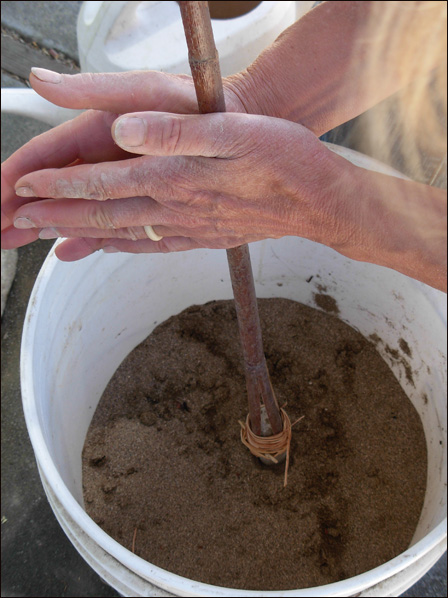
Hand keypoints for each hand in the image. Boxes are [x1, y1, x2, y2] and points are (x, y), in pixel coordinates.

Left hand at [4, 104, 341, 260]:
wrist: (318, 201)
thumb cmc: (282, 160)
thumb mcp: (232, 132)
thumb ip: (172, 133)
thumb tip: (122, 131)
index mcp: (175, 177)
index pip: (103, 183)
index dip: (60, 185)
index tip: (26, 187)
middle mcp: (175, 206)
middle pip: (103, 213)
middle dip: (57, 216)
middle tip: (20, 221)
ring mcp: (189, 225)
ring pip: (122, 232)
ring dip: (82, 233)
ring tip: (50, 238)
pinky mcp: (204, 235)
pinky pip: (153, 245)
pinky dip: (123, 247)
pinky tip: (111, 249)